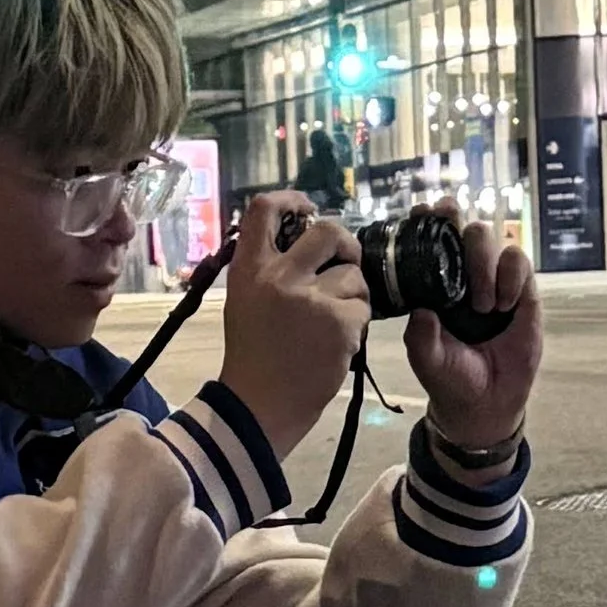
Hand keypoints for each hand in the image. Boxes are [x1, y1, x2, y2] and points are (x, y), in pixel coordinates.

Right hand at [216, 191, 369, 465]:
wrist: (258, 406)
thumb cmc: (252, 355)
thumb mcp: (244, 301)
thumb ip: (268, 269)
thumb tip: (301, 237)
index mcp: (248, 268)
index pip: (263, 209)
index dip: (291, 199)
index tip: (306, 208)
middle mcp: (278, 276)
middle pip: (327, 231)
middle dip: (345, 244)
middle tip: (345, 262)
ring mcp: (310, 299)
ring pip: (352, 275)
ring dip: (352, 295)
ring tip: (333, 320)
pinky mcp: (337, 322)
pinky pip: (362, 308)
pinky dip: (356, 324)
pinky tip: (337, 342)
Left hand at [403, 205, 541, 449]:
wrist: (485, 403)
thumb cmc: (450, 376)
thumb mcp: (427, 359)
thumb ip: (421, 336)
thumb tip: (422, 310)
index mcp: (437, 284)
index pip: (435, 241)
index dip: (430, 219)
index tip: (422, 210)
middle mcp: (467, 276)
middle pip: (467, 230)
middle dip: (458, 226)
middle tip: (452, 234)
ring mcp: (497, 282)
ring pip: (495, 241)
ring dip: (485, 265)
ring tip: (482, 306)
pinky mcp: (525, 294)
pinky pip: (520, 263)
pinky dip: (511, 277)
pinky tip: (505, 305)